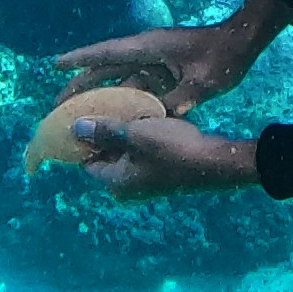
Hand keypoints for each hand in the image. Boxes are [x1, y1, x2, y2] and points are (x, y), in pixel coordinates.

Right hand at [54, 0, 284, 115]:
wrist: (242, 42)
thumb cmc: (222, 59)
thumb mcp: (201, 85)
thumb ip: (178, 102)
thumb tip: (156, 121)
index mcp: (149, 48)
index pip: (107, 54)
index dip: (80, 59)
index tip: (55, 64)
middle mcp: (146, 51)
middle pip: (105, 68)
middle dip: (81, 84)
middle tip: (58, 104)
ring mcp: (154, 60)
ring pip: (120, 79)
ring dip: (103, 96)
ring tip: (81, 116)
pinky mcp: (164, 69)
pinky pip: (138, 85)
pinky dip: (126, 100)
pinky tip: (117, 118)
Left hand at [62, 108, 259, 199]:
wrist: (216, 161)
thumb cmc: (173, 149)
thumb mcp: (135, 135)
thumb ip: (104, 131)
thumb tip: (75, 128)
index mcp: (117, 182)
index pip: (87, 162)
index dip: (81, 140)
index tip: (79, 117)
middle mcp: (129, 186)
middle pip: (106, 156)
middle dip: (103, 132)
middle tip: (100, 106)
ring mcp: (147, 179)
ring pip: (125, 151)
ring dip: (123, 130)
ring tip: (120, 105)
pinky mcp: (162, 171)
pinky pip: (142, 151)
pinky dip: (139, 135)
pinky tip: (142, 113)